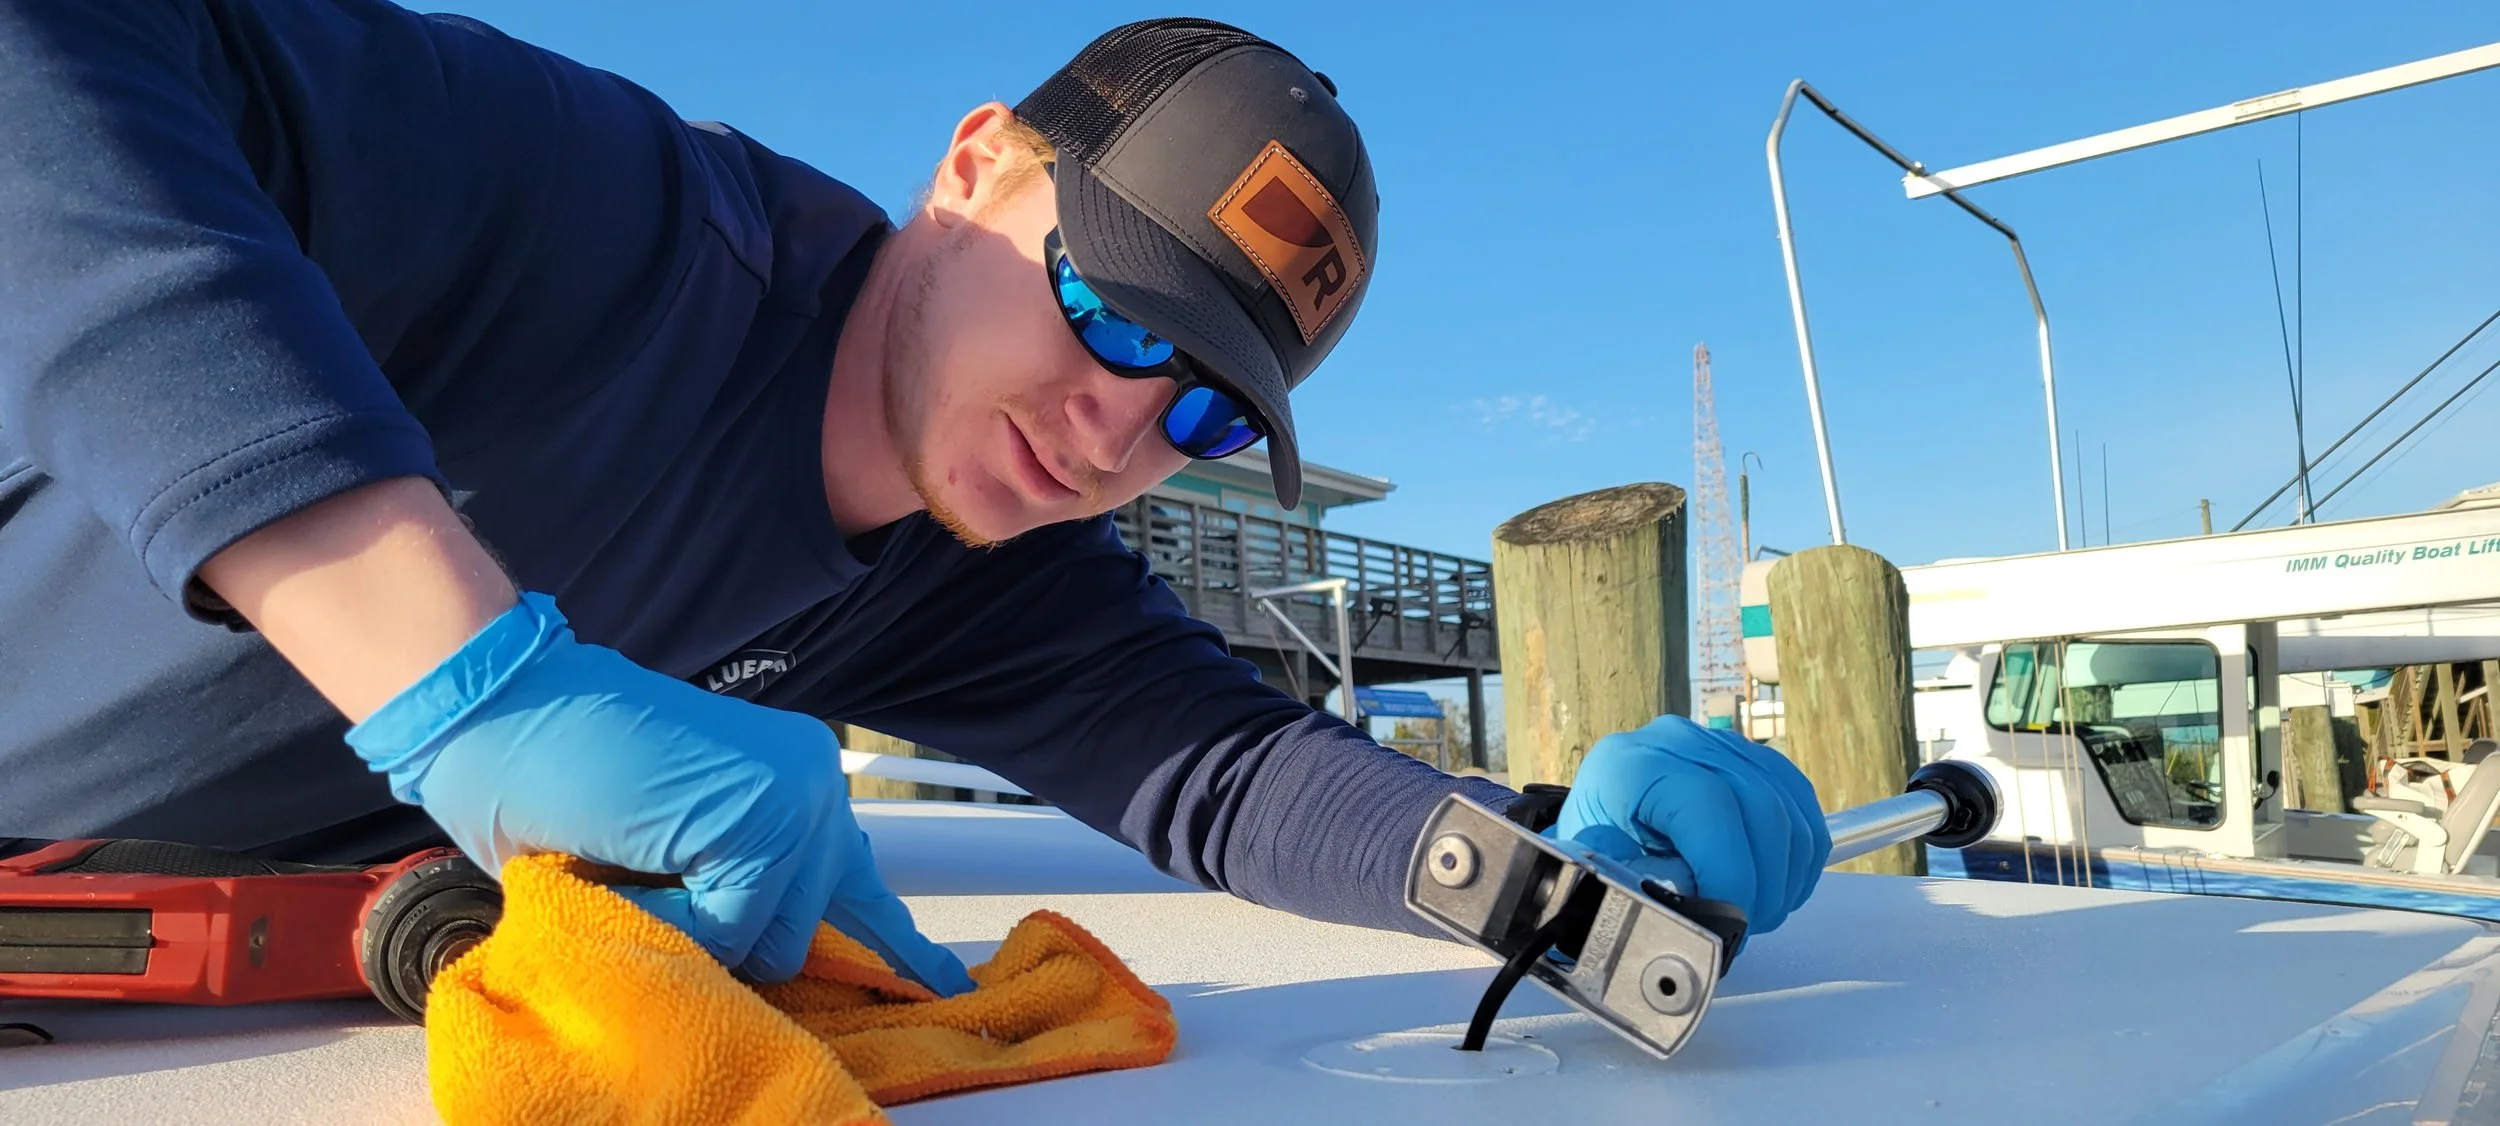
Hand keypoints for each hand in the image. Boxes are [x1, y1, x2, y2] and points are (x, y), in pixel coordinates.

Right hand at [344, 592, 972, 993]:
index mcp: (802, 786)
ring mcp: (798, 798)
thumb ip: (729, 893)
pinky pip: (725, 930)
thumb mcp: (671, 847)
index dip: (895, 947)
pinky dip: (660, 918)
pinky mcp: (763, 818)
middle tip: (643, 871)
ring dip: (687, 927)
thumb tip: (769, 963)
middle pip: (802, 936)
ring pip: (768, 942)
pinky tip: (624, 853)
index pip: (864, 890)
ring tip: (630, 853)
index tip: (946, 983)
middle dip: (722, 934)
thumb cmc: (559, 774)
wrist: (500, 704)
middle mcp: (817, 786)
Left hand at [1549, 715, 1829, 938]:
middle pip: (1759, 804)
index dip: (1731, 869)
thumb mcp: (1601, 872)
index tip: (1730, 922)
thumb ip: (1644, 890)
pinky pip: (1799, 801)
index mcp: (1633, 765)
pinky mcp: (1752, 757)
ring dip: (1786, 874)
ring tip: (1756, 911)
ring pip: (1788, 806)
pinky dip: (1799, 853)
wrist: (1601, 816)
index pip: (1708, 804)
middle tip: (1746, 927)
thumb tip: (1694, 920)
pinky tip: (1776, 884)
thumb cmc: (1597, 848)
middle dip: (1764, 882)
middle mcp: (1679, 741)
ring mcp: (1720, 743)